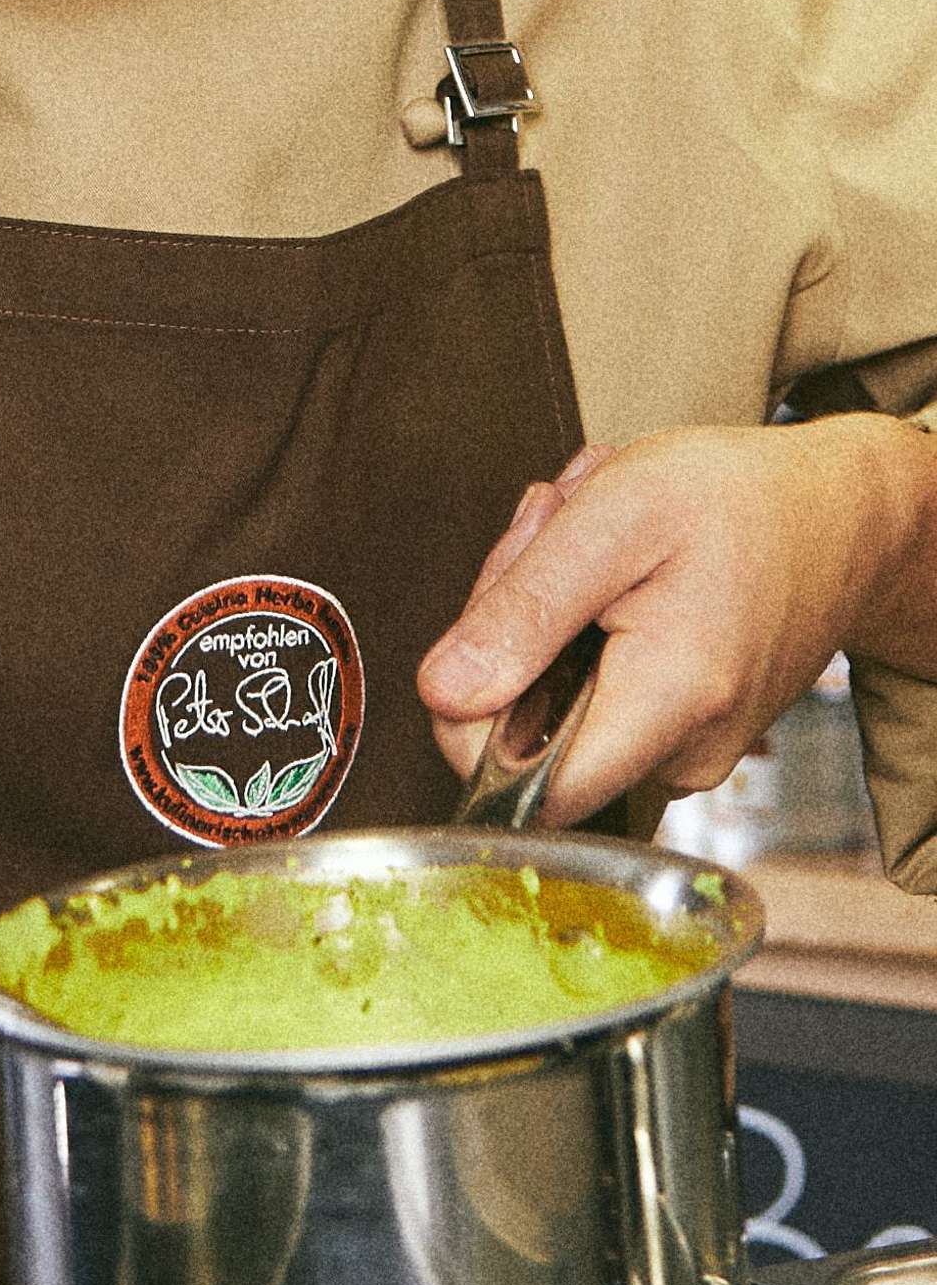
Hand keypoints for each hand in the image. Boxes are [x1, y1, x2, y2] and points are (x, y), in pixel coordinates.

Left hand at [417, 419, 936, 824]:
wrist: (840, 515)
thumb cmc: (740, 500)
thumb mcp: (614, 518)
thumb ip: (524, 610)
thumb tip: (443, 692)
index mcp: (667, 705)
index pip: (521, 784)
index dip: (469, 710)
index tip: (501, 606)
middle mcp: (678, 753)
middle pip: (521, 723)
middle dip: (509, 614)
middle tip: (555, 528)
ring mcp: (680, 748)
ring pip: (546, 695)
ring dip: (540, 604)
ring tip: (590, 535)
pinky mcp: (676, 730)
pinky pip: (583, 686)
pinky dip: (574, 618)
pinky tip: (607, 564)